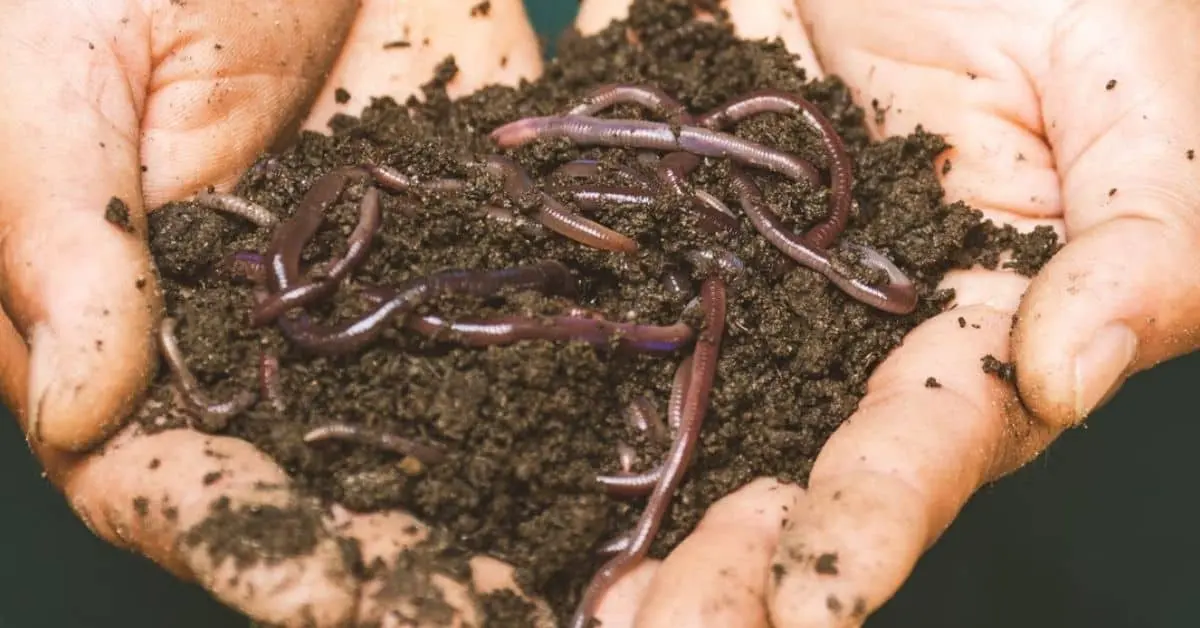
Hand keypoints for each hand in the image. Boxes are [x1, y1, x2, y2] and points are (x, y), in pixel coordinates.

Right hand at [0, 1, 556, 624]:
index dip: (239, 541)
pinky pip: (511, 308)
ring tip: (555, 578)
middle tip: (473, 616)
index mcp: (122, 316)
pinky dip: (566, 377)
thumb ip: (64, 235)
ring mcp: (366, 284)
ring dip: (490, 502)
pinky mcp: (459, 226)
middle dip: (389, 558)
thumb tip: (80, 411)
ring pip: (425, 417)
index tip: (327, 595)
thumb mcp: (53, 77)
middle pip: (313, 477)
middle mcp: (253, 329)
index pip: (163, 471)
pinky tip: (623, 442)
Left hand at [570, 0, 1199, 624]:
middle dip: (720, 568)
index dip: (868, 529)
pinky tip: (479, 434)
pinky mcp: (660, 215)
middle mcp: (847, 330)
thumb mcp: (1139, 99)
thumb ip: (1139, 241)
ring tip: (572, 602)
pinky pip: (599, 289)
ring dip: (619, 509)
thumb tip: (1065, 378)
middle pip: (781, 466)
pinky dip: (542, 362)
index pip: (921, 446)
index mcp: (971, 322)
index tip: (805, 613)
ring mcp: (743, 278)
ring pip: (677, 410)